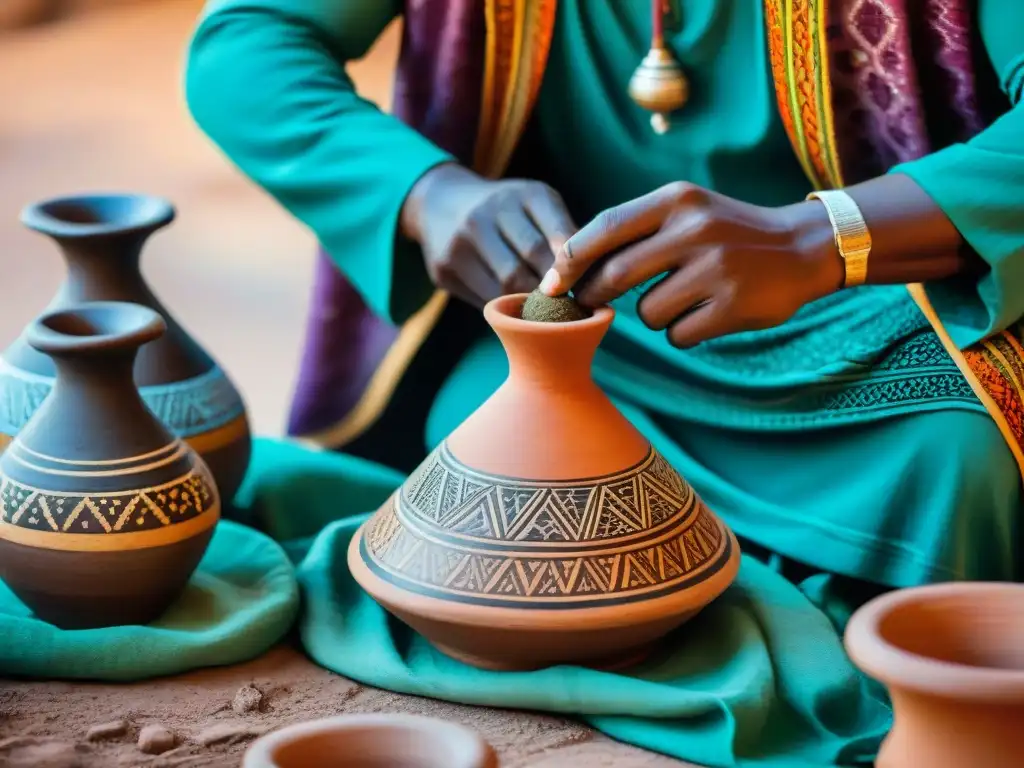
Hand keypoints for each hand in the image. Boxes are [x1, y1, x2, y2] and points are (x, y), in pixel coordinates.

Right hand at [401, 163, 576, 308]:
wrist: (441, 203)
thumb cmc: (507, 210)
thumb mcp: (537, 205)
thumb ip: (563, 234)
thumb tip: (595, 275)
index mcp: (523, 195)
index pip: (558, 238)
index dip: (573, 269)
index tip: (584, 289)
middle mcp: (486, 214)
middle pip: (530, 266)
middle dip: (551, 291)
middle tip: (568, 309)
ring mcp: (460, 242)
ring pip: (506, 287)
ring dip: (530, 305)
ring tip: (547, 315)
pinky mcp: (444, 269)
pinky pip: (484, 298)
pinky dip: (505, 308)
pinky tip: (518, 312)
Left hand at [540, 182, 842, 347]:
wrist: (803, 247)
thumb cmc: (728, 231)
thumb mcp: (686, 210)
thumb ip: (635, 229)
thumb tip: (567, 266)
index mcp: (677, 200)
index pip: (605, 227)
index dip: (570, 260)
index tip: (549, 284)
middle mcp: (695, 229)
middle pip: (615, 274)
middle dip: (595, 295)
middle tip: (591, 304)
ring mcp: (715, 268)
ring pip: (647, 312)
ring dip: (654, 316)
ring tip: (684, 300)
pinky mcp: (732, 306)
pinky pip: (678, 335)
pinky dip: (683, 333)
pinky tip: (707, 316)